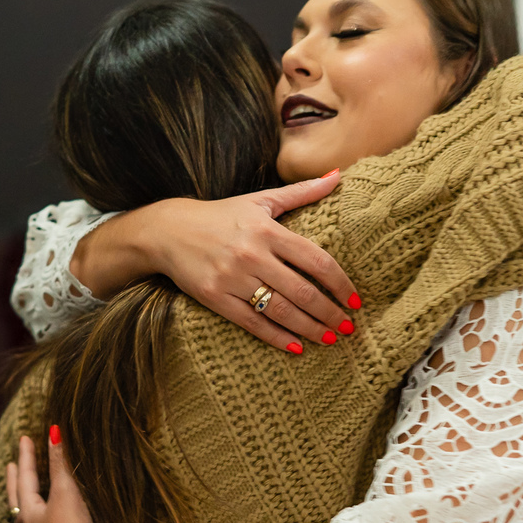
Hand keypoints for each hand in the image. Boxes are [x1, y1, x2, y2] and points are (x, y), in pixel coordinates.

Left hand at [5, 429, 97, 522]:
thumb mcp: (66, 495)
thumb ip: (60, 465)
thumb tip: (53, 433)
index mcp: (27, 512)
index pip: (24, 476)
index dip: (26, 456)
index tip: (24, 438)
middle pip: (17, 497)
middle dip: (15, 479)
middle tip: (11, 465)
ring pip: (23, 514)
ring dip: (23, 498)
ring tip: (24, 490)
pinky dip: (34, 516)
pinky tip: (41, 522)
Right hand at [72, 172, 360, 352]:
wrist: (167, 231)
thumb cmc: (219, 215)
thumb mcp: (259, 199)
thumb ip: (301, 192)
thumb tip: (338, 174)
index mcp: (267, 230)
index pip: (316, 261)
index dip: (340, 283)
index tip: (355, 300)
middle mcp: (252, 254)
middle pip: (302, 290)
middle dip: (329, 312)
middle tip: (348, 327)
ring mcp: (232, 278)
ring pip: (280, 310)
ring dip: (309, 328)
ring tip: (328, 339)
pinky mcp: (214, 297)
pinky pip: (251, 322)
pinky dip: (275, 337)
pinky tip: (295, 347)